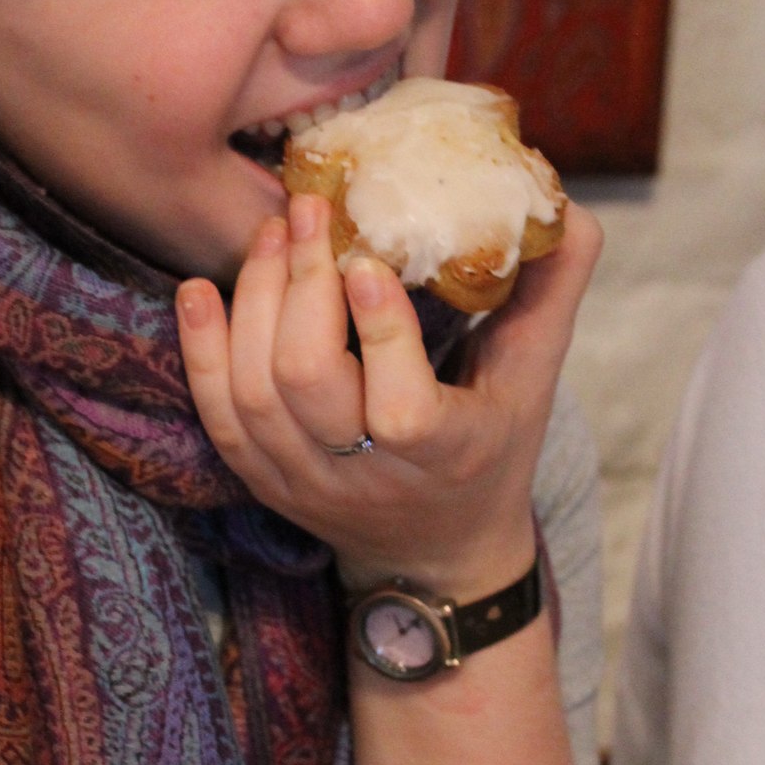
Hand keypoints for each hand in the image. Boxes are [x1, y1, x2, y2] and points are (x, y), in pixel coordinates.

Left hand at [177, 193, 601, 599]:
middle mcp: (366, 477)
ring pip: (255, 393)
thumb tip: (564, 207)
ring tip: (270, 233)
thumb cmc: (490, 451)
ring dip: (253, 302)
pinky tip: (199, 291)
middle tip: (305, 211)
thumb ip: (550, 294)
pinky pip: (216, 416)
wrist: (435, 557)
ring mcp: (304, 482)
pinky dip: (200, 350)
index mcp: (445, 453)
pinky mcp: (261, 481)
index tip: (364, 258)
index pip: (402, 408)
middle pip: (306, 384)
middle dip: (299, 288)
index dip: (380, 333)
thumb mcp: (533, 382)